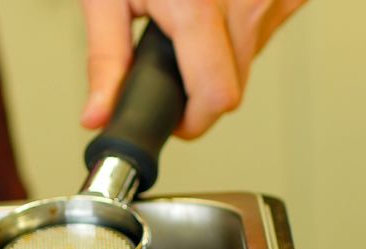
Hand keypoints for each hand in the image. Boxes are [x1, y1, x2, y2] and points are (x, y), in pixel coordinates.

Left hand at [80, 0, 305, 138]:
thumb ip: (105, 60)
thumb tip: (98, 116)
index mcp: (198, 8)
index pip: (217, 98)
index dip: (192, 120)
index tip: (175, 118)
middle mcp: (248, 0)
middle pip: (233, 86)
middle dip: (198, 86)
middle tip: (168, 55)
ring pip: (251, 58)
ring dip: (220, 54)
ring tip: (189, 12)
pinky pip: (266, 27)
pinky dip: (240, 25)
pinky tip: (216, 0)